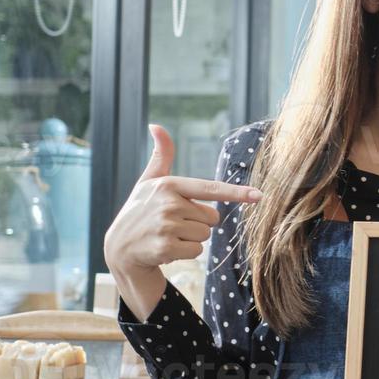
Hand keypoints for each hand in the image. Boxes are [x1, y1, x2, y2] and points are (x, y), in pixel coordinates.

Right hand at [104, 125, 261, 319]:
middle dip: (198, 222)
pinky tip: (166, 248)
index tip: (259, 196)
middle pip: (212, 217)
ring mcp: (167, 226)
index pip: (210, 188)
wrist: (119, 247)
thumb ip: (161, 156)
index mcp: (169, 185)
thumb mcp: (148, 181)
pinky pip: (197, 251)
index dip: (236, 193)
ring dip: (191, 238)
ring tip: (168, 234)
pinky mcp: (166, 247)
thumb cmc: (140, 210)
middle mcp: (168, 203)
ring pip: (206, 235)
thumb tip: (156, 125)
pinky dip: (186, 252)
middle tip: (173, 222)